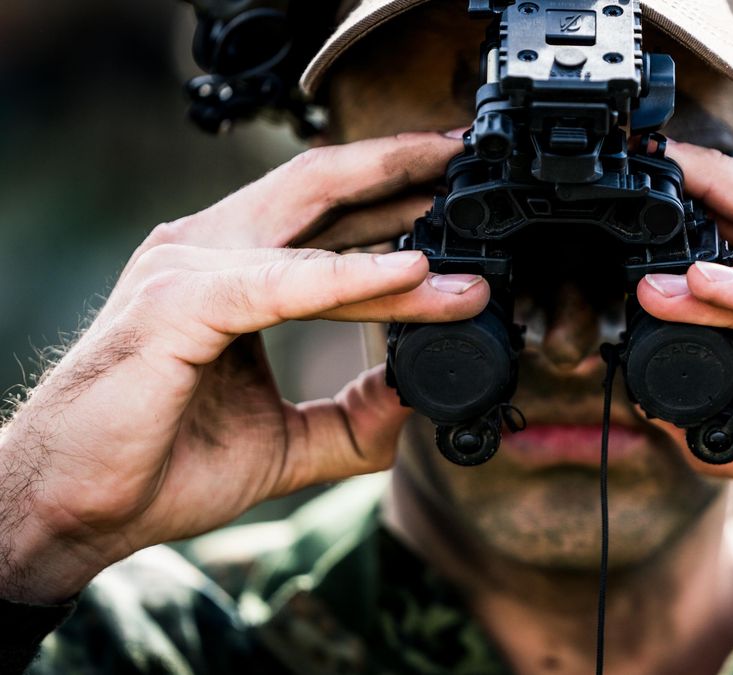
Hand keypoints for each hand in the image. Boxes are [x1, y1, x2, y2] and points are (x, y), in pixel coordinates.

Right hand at [0, 133, 489, 602]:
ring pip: (313, 230)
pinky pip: (279, 283)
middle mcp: (209, 251)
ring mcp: (188, 270)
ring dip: (395, 225)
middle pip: (317, 185)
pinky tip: (410, 273)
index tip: (457, 197)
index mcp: (231, 269)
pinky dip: (347, 277)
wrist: (79, 509)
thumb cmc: (164, 462)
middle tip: (465, 162)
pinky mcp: (176, 306)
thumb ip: (354, 416)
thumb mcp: (288, 440)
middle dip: (396, 164)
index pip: (324, 215)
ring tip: (465, 227)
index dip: (392, 198)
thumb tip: (416, 398)